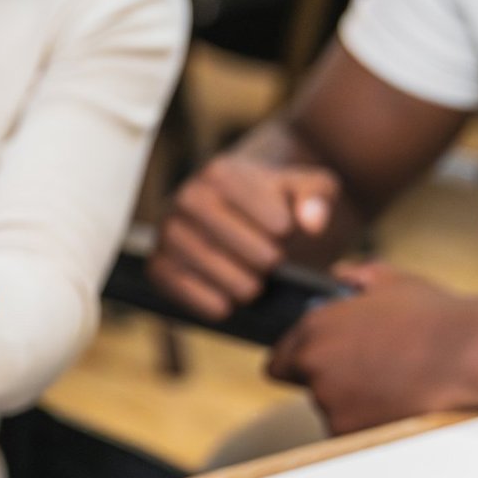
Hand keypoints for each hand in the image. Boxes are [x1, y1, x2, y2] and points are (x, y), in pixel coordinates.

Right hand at [149, 154, 338, 318]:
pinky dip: (204, 300)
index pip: (256, 208)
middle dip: (260, 259)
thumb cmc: (286, 207)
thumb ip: (319, 198)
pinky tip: (228, 304)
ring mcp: (168, 232)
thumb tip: (310, 223)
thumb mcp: (315, 191)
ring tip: (255, 287)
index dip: (279, 228)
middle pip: (226, 234)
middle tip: (274, 267)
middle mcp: (186, 197)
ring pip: (200, 261)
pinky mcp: (158, 266)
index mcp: (220, 172)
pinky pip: (175, 285)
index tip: (287, 234)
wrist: (255, 226)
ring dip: (235, 283)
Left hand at [267, 262, 477, 433]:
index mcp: (315, 327)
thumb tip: (341, 275)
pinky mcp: (350, 430)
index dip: (299, 362)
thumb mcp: (393, 282)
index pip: (279, 359)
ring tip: (394, 385)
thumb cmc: (438, 317)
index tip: (317, 365)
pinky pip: (351, 432)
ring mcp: (330, 400)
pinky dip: (369, 424)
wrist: (472, 355)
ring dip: (352, 402)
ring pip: (332, 409)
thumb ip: (357, 276)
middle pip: (306, 385)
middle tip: (371, 373)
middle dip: (330, 380)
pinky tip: (398, 404)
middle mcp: (314, 364)